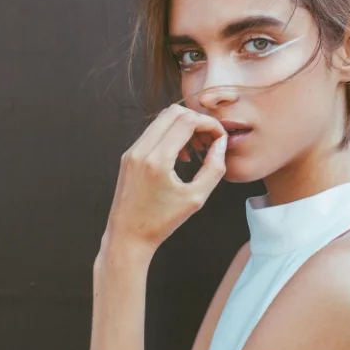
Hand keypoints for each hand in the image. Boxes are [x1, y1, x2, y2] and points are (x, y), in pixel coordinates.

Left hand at [103, 104, 227, 256]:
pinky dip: (170, 135)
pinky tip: (180, 155)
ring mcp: (132, 151)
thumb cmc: (161, 223)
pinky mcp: (128, 156)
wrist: (127, 237)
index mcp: (157, 160)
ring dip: (183, 126)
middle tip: (209, 139)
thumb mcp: (196, 198)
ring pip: (161, 119)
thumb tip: (221, 143)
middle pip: (173, 112)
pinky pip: (152, 132)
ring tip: (197, 148)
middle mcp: (141, 150)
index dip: (209, 124)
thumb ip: (214, 168)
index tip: (220, 137)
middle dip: (196, 120)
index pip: (188, 121)